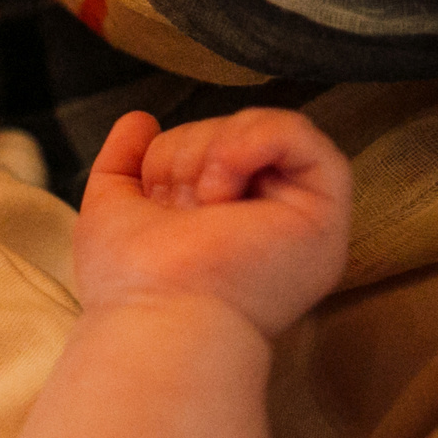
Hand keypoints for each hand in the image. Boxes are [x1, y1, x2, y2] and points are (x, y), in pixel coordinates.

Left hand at [74, 108, 352, 337]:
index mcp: (227, 225)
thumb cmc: (130, 283)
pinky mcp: (325, 214)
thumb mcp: (113, 207)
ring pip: (261, 131)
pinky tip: (223, 182)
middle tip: (180, 209)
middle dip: (187, 153)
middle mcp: (269, 223)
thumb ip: (124, 162)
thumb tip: (140, 120)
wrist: (157, 317)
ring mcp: (301, 220)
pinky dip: (253, 139)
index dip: (173, 153)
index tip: (154, 196)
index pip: (209, 150)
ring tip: (202, 203)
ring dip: (213, 152)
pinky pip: (300, 135)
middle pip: (232, 135)